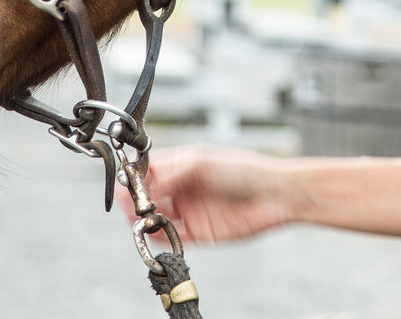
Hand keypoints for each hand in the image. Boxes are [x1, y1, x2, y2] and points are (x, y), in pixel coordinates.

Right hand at [126, 145, 294, 243]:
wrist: (273, 195)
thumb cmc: (245, 170)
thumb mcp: (204, 162)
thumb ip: (174, 172)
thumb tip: (150, 182)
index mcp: (185, 164)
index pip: (153, 169)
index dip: (138, 176)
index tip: (128, 183)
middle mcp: (184, 187)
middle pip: (151, 195)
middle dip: (138, 200)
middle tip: (130, 205)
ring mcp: (191, 210)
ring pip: (158, 217)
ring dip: (146, 219)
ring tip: (141, 219)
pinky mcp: (199, 232)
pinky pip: (173, 237)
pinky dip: (161, 237)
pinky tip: (156, 233)